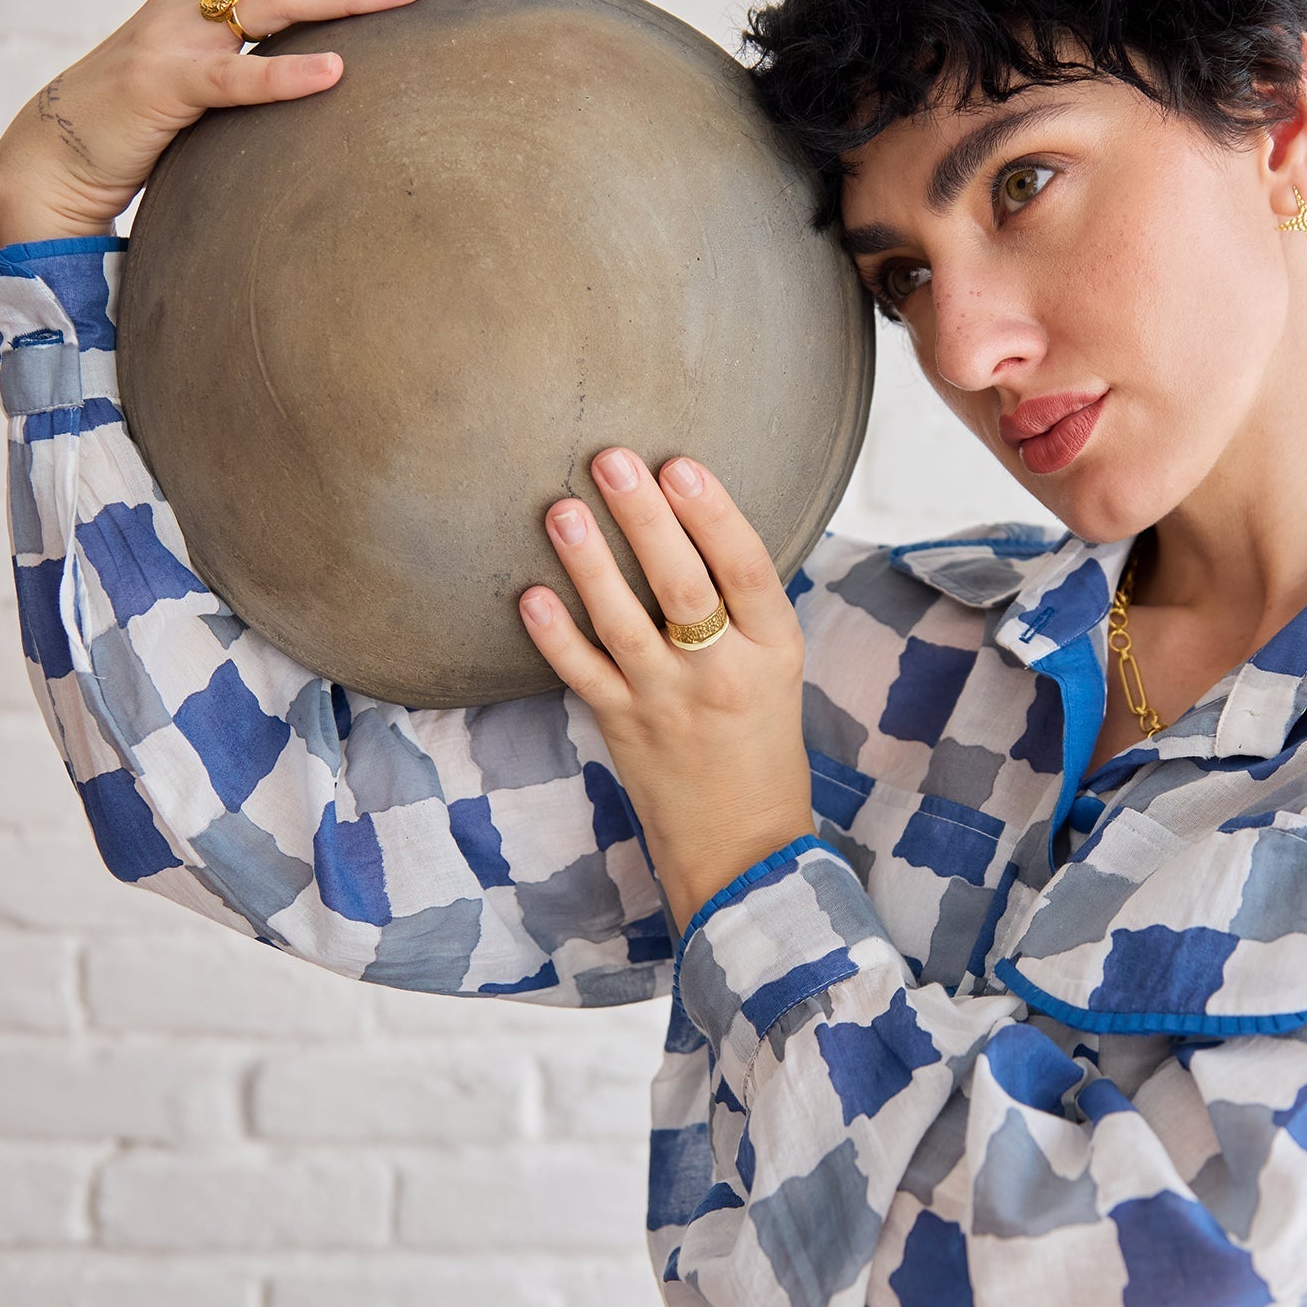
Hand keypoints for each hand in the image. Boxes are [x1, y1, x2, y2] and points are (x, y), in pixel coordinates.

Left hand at [517, 451, 813, 932]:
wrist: (744, 846)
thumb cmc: (761, 745)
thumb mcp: (775, 668)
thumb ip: (741, 606)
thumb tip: (688, 520)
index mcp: (773, 649)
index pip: (746, 568)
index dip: (714, 514)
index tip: (680, 466)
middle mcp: (723, 673)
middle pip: (683, 585)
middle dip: (645, 519)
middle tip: (611, 461)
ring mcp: (669, 703)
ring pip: (624, 624)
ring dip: (590, 564)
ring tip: (562, 510)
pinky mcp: (624, 728)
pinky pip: (583, 675)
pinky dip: (554, 636)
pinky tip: (530, 596)